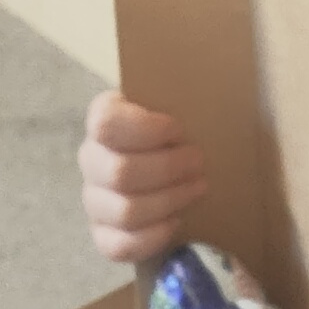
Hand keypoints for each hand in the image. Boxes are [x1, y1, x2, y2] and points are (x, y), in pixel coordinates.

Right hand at [80, 90, 209, 266]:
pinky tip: (176, 222)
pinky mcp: (104, 234)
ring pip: (123, 211)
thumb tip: (216, 63)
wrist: (183, 160)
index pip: (105, 124)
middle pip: (118, 173)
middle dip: (168, 170)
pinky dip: (151, 237)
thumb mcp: (186, 100)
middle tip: (199, 162)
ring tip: (198, 189)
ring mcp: (95, 199)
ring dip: (170, 201)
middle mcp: (91, 158)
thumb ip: (186, 91)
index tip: (178, 129)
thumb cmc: (187, 127)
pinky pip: (116, 246)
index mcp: (106, 118)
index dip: (144, 130)